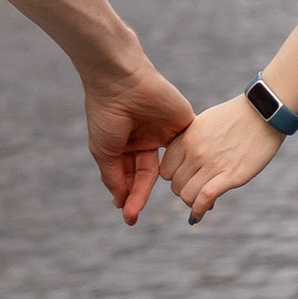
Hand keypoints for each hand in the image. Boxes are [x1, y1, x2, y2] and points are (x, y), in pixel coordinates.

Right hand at [85, 56, 192, 223]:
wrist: (122, 81)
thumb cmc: (107, 114)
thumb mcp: (105, 151)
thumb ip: (114, 178)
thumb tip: (120, 203)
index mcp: (125, 144)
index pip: (130, 175)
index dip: (129, 195)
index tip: (128, 217)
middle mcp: (145, 139)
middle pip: (146, 174)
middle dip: (139, 194)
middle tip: (133, 215)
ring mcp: (164, 132)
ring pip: (169, 165)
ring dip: (170, 186)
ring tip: (169, 205)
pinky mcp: (183, 124)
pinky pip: (190, 149)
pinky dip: (192, 166)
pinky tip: (191, 183)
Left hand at [160, 95, 283, 224]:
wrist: (263, 112)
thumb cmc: (235, 117)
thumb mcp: (204, 123)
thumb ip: (190, 142)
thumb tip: (184, 165)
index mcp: (187, 138)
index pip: (166, 170)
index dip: (175, 178)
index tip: (186, 178)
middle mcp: (195, 152)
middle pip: (176, 185)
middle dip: (185, 190)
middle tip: (198, 190)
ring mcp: (212, 164)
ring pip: (187, 195)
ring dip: (192, 202)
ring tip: (202, 201)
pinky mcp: (231, 176)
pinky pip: (205, 198)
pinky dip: (199, 211)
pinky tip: (198, 216)